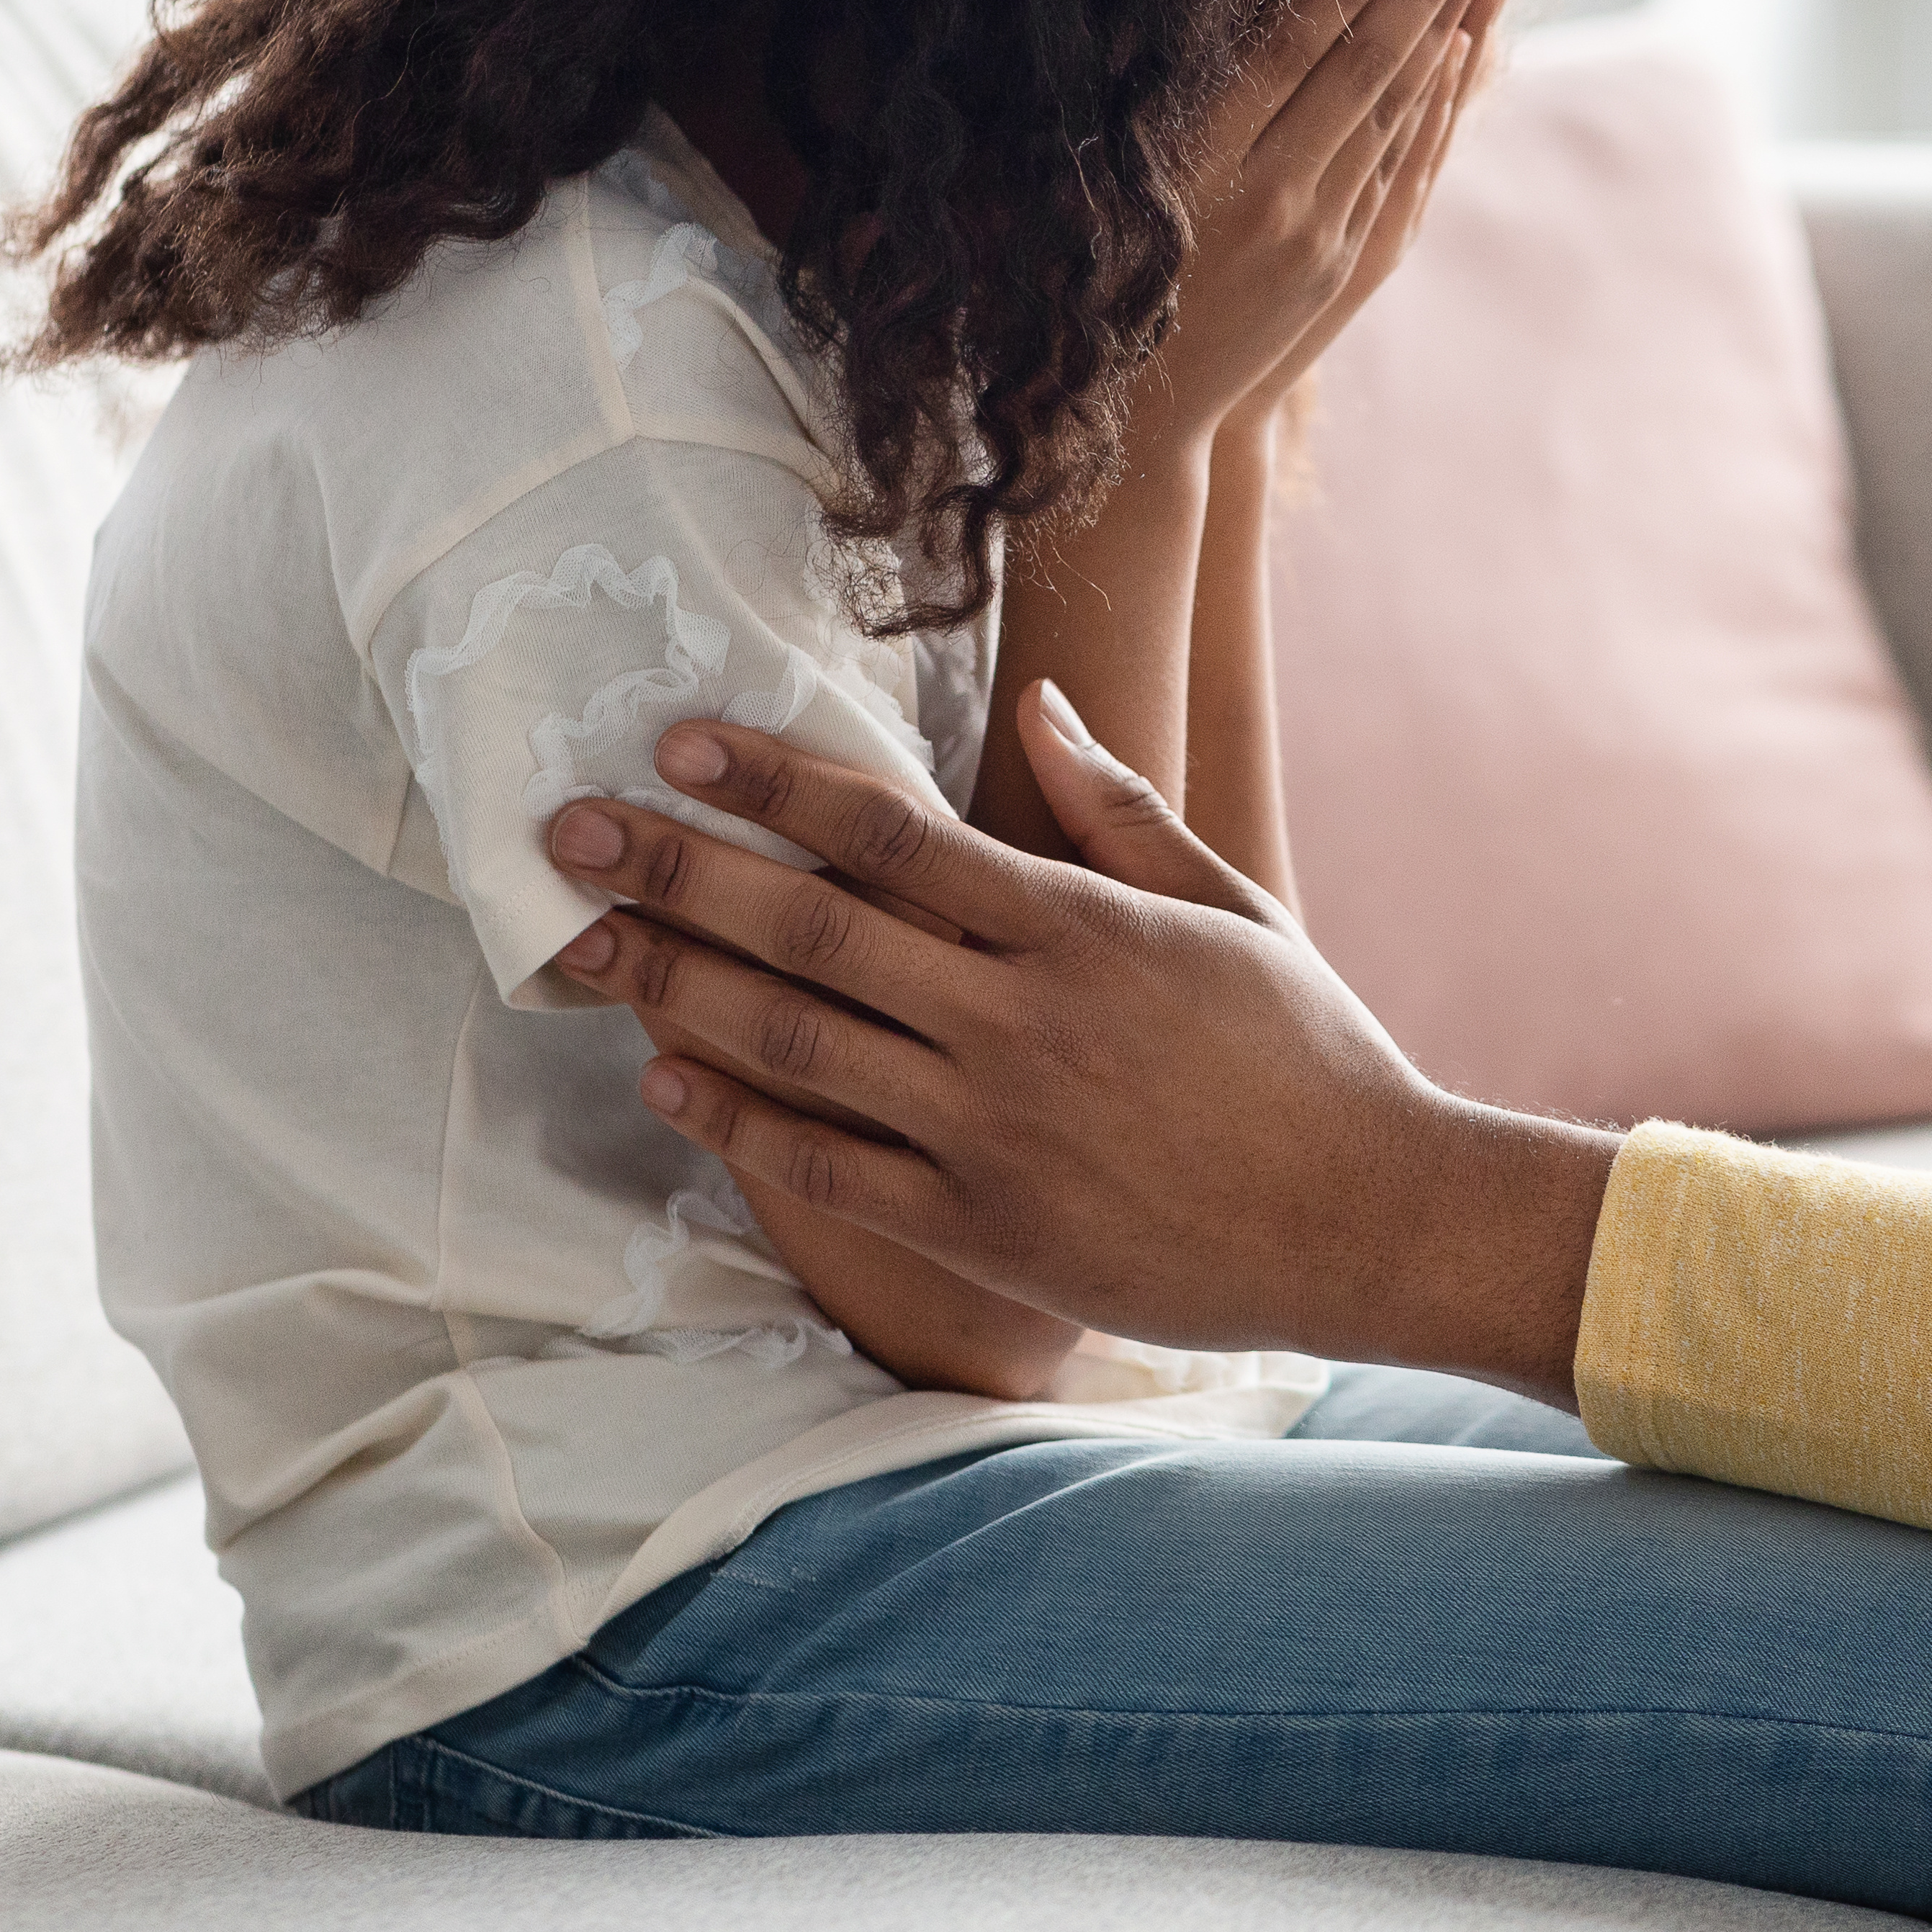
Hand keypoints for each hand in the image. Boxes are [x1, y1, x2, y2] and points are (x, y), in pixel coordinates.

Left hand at [539, 691, 1617, 1399]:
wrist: (1367, 1223)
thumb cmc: (1310, 1056)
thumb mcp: (1235, 908)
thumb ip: (1122, 813)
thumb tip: (1040, 704)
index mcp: (1080, 931)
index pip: (893, 838)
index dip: (777, 785)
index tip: (681, 742)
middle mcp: (1019, 1025)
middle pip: (810, 931)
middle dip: (678, 870)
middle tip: (564, 827)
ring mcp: (991, 1132)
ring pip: (796, 1044)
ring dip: (673, 987)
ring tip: (580, 942)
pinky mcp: (981, 1227)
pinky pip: (828, 1167)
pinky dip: (736, 1121)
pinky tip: (666, 1078)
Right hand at [1145, 0, 1521, 443]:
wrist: (1157, 408)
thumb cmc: (1108, 280)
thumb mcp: (1110, 192)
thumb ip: (1153, 109)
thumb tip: (1162, 9)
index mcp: (1203, 173)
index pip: (1284, 64)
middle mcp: (1274, 200)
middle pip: (1363, 75)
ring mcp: (1324, 233)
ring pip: (1398, 112)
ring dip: (1447, 24)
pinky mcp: (1352, 256)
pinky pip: (1407, 159)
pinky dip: (1436, 97)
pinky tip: (1462, 42)